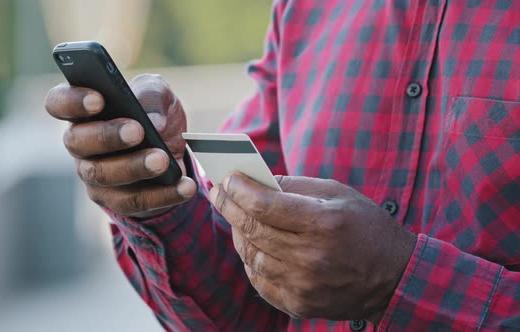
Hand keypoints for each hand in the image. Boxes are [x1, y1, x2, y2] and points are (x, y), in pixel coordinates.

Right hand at [44, 74, 196, 217]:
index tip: (98, 99)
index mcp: (83, 110)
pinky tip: (184, 185)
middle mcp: (81, 144)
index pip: (58, 103)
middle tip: (138, 130)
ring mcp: (94, 175)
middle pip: (78, 142)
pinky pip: (135, 201)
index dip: (72, 101)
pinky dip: (164, 194)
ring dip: (135, 167)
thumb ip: (152, 95)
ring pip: (104, 175)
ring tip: (163, 160)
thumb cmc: (154, 113)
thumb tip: (153, 120)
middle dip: (108, 136)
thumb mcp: (159, 94)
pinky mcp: (116, 200)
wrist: (173, 147)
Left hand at [209, 173, 416, 323]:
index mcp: (324, 224)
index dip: (239, 190)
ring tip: (235, 218)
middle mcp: (311, 257)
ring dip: (238, 233)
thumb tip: (257, 181)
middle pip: (253, 230)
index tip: (227, 178)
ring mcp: (304, 285)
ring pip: (251, 256)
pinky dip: (250, 260)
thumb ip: (296, 186)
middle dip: (229, 206)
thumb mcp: (338, 194)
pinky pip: (260, 281)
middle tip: (218, 192)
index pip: (264, 206)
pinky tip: (251, 245)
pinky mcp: (300, 304)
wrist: (395, 277)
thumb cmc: (366, 227)